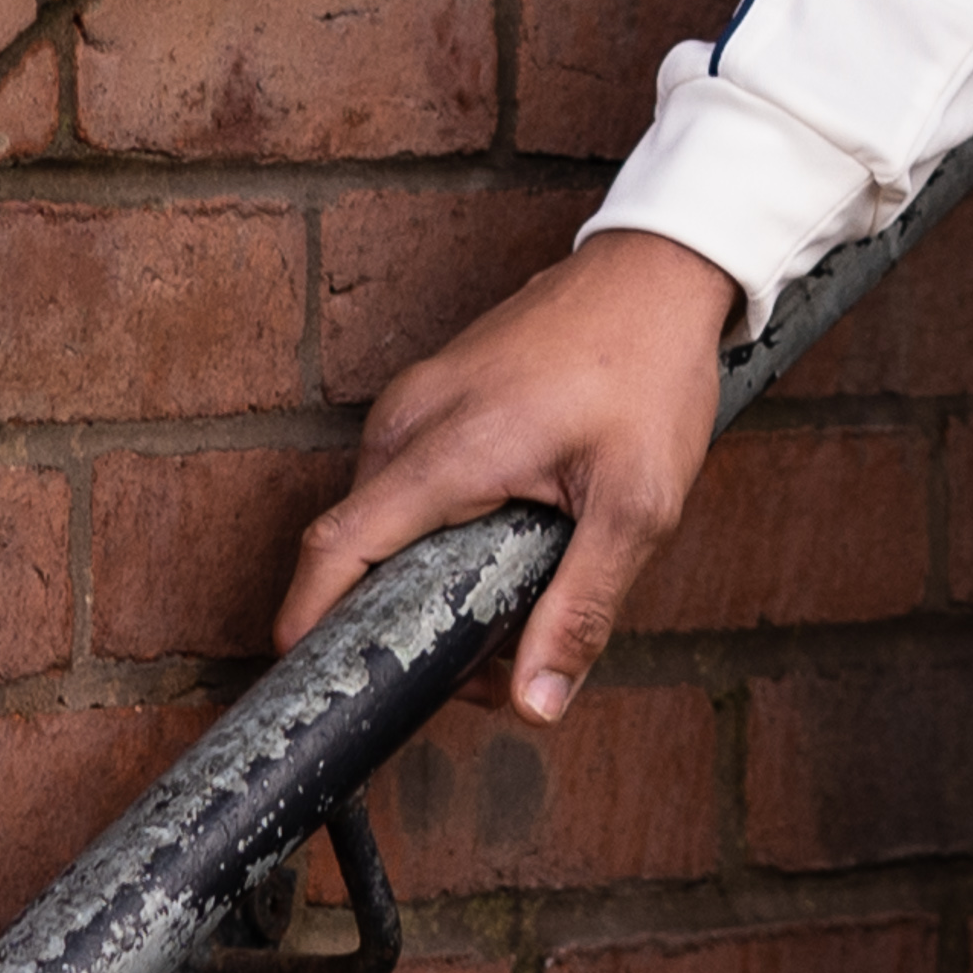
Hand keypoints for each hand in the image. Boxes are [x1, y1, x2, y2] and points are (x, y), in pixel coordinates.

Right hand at [277, 227, 738, 724]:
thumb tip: (536, 707)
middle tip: (488, 663)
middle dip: (403, 621)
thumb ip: (582, 606)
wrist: (661, 265)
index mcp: (446, 446)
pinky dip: (436, 526)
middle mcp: (410, 417)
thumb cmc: (652, 369)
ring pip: (384, 516)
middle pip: (358, 549)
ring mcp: (417, 396)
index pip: (335, 549)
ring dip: (425, 573)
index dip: (311, 629)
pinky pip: (407, 478)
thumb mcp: (638, 502)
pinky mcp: (434, 390)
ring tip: (511, 602)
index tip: (321, 694)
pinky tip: (505, 543)